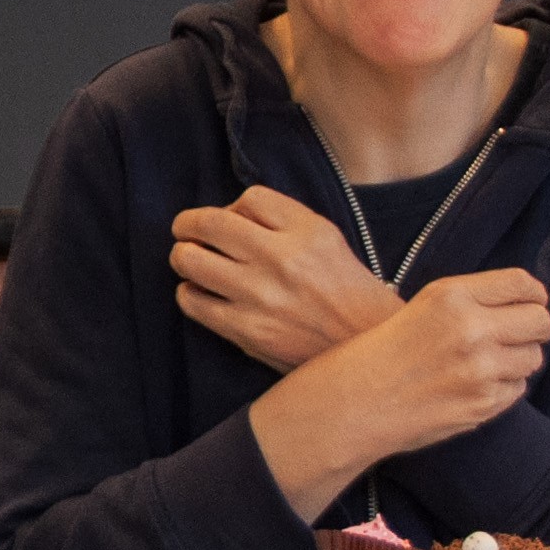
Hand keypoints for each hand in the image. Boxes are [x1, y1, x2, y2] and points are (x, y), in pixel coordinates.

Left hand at [170, 187, 399, 370]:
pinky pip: (194, 303)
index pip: (250, 199)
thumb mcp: (328, 240)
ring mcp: (262, 298)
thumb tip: (227, 216)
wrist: (367, 350)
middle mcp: (283, 261)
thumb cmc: (345, 292)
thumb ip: (282, 221)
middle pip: (208, 224)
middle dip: (187, 225)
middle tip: (186, 232)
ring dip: (183, 256)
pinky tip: (200, 292)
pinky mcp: (248, 333)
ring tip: (189, 260)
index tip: (229, 221)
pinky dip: (188, 293)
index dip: (231, 207)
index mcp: (309, 234)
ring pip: (190, 261)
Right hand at [346, 270, 549, 449]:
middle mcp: (470, 328)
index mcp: (451, 296)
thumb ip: (470, 301)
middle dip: (533, 328)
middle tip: (517, 335)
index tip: (532, 302)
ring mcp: (480, 369)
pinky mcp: (483, 403)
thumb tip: (523, 304)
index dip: (533, 294)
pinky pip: (516, 388)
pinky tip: (473, 385)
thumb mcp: (422, 306)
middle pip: (540, 321)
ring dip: (517, 360)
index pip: (522, 284)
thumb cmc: (380, 352)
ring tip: (486, 362)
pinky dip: (503, 386)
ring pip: (533, 358)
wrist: (352, 402)